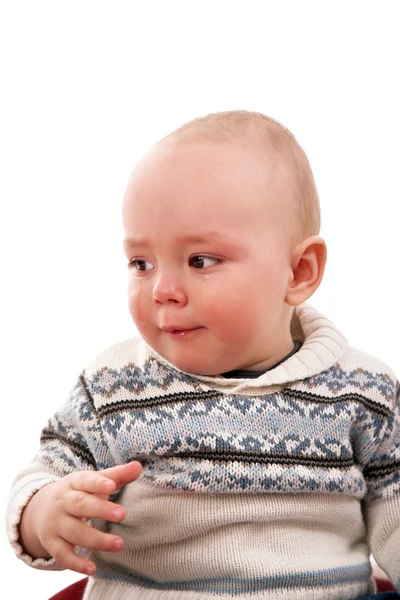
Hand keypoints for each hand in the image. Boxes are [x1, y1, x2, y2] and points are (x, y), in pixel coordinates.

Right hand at [19, 461, 141, 574]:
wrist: (40, 509)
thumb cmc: (77, 492)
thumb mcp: (93, 481)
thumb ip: (116, 476)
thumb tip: (138, 466)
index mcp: (74, 483)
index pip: (85, 481)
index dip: (98, 483)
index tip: (112, 486)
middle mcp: (63, 502)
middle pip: (80, 505)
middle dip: (100, 510)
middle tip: (122, 514)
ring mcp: (56, 524)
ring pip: (75, 532)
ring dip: (97, 539)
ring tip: (119, 544)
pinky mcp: (52, 543)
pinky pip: (63, 555)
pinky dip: (76, 563)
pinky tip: (93, 569)